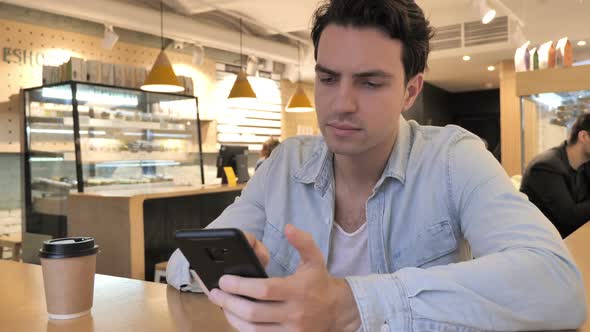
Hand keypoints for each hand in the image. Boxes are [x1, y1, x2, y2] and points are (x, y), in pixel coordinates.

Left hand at [207, 224, 360, 331]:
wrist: (338, 311)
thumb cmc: (320, 283)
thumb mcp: (315, 259)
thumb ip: (303, 241)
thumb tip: (288, 227)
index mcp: (298, 290)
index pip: (264, 290)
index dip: (240, 286)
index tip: (224, 280)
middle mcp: (294, 313)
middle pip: (254, 312)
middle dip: (229, 303)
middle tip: (215, 293)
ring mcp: (291, 330)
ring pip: (254, 329)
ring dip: (233, 317)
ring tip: (221, 304)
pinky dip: (244, 328)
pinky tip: (235, 317)